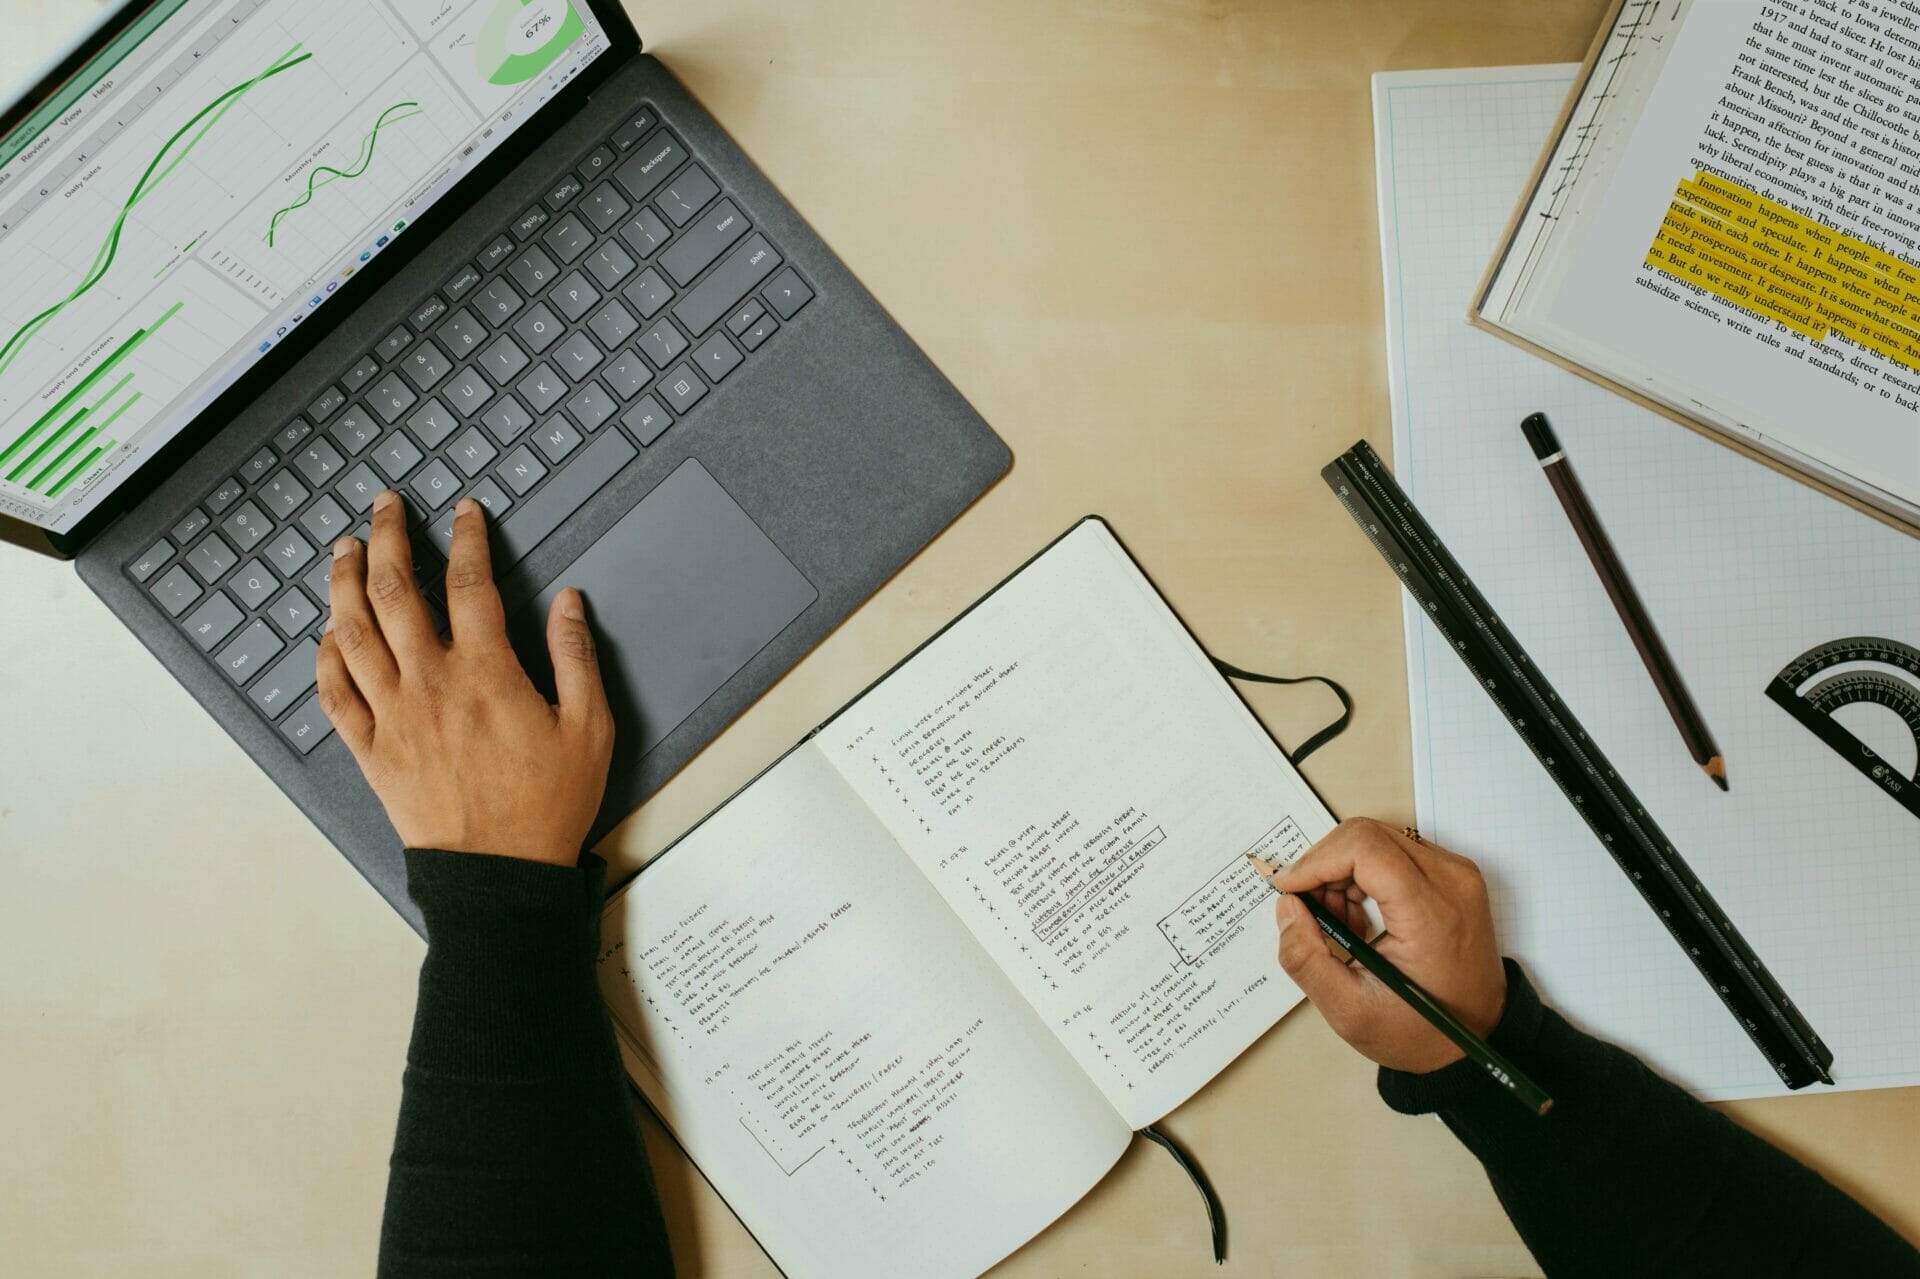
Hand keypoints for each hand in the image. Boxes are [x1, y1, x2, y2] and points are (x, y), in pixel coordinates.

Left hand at [315, 490, 614, 865]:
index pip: (471, 583)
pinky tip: (327, 634)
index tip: (463, 512)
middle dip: (389, 538)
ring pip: (352, 633)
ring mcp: (393, 717)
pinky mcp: (371, 751)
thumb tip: (568, 602)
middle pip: (396, 592)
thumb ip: (576, 657)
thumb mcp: (590, 728)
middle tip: (385, 506)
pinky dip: (324, 657)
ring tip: (344, 551)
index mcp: (486, 673)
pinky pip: (334, 694)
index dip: (466, 538)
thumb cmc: (547, 806)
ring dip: (344, 583)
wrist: (500, 875)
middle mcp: (430, 685)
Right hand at [1272, 817, 1505, 1073]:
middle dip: (1324, 866)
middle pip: (1367, 836)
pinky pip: (1394, 850)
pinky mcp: (1453, 874)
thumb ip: (1305, 959)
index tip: (1288, 888)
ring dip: (1342, 872)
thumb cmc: (1423, 1030)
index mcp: (1432, 914)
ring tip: (1339, 923)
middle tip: (1310, 911)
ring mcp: (1457, 873)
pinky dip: (1363, 874)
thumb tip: (1287, 907)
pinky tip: (1360, 916)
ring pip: (1377, 838)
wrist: (1477, 1036)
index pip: (1365, 849)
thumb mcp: (1350, 1011)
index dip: (1316, 862)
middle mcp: (1451, 881)